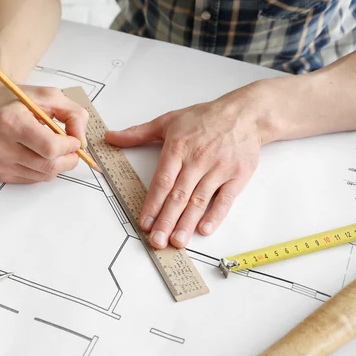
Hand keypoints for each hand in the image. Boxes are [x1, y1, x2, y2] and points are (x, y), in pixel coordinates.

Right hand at [0, 84, 88, 182]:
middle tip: (73, 148)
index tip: (75, 140)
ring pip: (43, 176)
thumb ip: (74, 115)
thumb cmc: (19, 100)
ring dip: (57, 165)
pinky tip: (38, 153)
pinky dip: (43, 170)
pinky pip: (33, 179)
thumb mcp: (51, 96)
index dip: (69, 146)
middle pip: (48, 166)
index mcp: (10, 121)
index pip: (50, 148)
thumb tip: (82, 142)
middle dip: (68, 159)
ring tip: (55, 147)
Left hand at [106, 84, 263, 248]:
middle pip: (179, 195)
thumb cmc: (204, 118)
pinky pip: (225, 199)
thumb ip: (138, 133)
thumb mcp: (168, 121)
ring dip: (187, 223)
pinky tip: (204, 230)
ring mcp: (219, 168)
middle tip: (157, 240)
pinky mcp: (238, 175)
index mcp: (178, 147)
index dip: (153, 203)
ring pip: (199, 200)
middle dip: (166, 220)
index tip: (145, 222)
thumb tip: (111, 137)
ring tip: (177, 241)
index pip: (163, 180)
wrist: (244, 113)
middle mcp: (198, 159)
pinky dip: (215, 215)